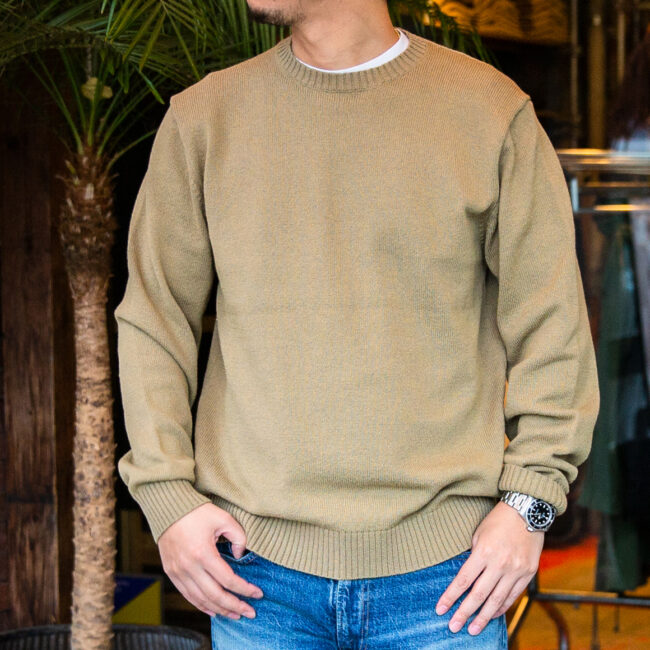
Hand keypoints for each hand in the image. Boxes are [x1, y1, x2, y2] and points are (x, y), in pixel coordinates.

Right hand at [157, 502, 263, 618]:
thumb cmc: (197, 511)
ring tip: (235, 614)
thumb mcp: (223, 518)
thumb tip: (240, 557)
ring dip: (220, 610)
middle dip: (235, 606)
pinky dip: (202, 605)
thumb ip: (238, 537)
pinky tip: (214, 610)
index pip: (228, 579)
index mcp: (203, 553)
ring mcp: (178, 572)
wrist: (168, 508)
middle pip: (215, 595)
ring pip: (201, 600)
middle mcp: (189, 566)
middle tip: (250, 612)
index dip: (245, 589)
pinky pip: (187, 596)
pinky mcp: (172, 573)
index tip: (258, 594)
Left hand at [434, 501, 544, 635]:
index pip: (464, 580)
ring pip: (497, 600)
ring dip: (483, 617)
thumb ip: (474, 557)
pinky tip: (493, 615)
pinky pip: (513, 595)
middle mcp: (500, 564)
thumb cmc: (498, 520)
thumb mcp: (479, 534)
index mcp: (484, 552)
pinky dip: (502, 607)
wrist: (527, 511)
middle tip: (453, 627)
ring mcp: (516, 570)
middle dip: (464, 613)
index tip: (440, 609)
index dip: (451, 597)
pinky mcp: (528, 573)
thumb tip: (466, 578)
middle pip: (479, 595)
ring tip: (473, 629)